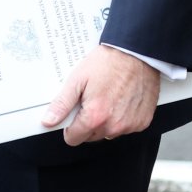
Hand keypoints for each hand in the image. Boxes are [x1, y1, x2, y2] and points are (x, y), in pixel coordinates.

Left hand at [42, 45, 159, 147]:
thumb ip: (62, 104)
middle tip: (92, 101)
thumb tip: (49, 120)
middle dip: (88, 123)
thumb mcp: (77, 80)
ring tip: (108, 98)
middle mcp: (114, 125)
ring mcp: (130, 125)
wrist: (136, 53)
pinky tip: (122, 100)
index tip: (73, 114)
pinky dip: (122, 118)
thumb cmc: (108, 63)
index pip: (74, 139)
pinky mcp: (142, 121)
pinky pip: (126, 127)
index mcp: (95, 117)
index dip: (70, 127)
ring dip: (106, 122)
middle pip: (91, 137)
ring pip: (109, 133)